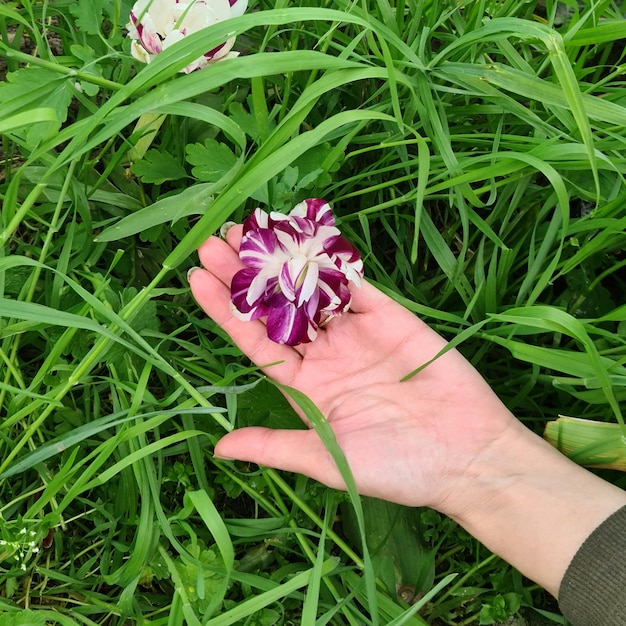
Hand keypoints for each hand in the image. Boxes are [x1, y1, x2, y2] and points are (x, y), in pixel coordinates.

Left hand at [188, 225, 520, 516]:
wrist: (466, 455)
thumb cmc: (396, 465)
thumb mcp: (327, 459)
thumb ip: (274, 446)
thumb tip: (218, 446)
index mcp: (305, 386)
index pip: (255, 342)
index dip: (225, 311)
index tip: (197, 279)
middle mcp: (325, 353)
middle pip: (276, 308)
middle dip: (245, 276)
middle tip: (214, 242)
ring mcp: (356, 332)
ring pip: (310, 288)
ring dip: (281, 260)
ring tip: (249, 229)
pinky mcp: (389, 316)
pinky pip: (354, 283)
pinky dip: (330, 260)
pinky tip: (301, 237)